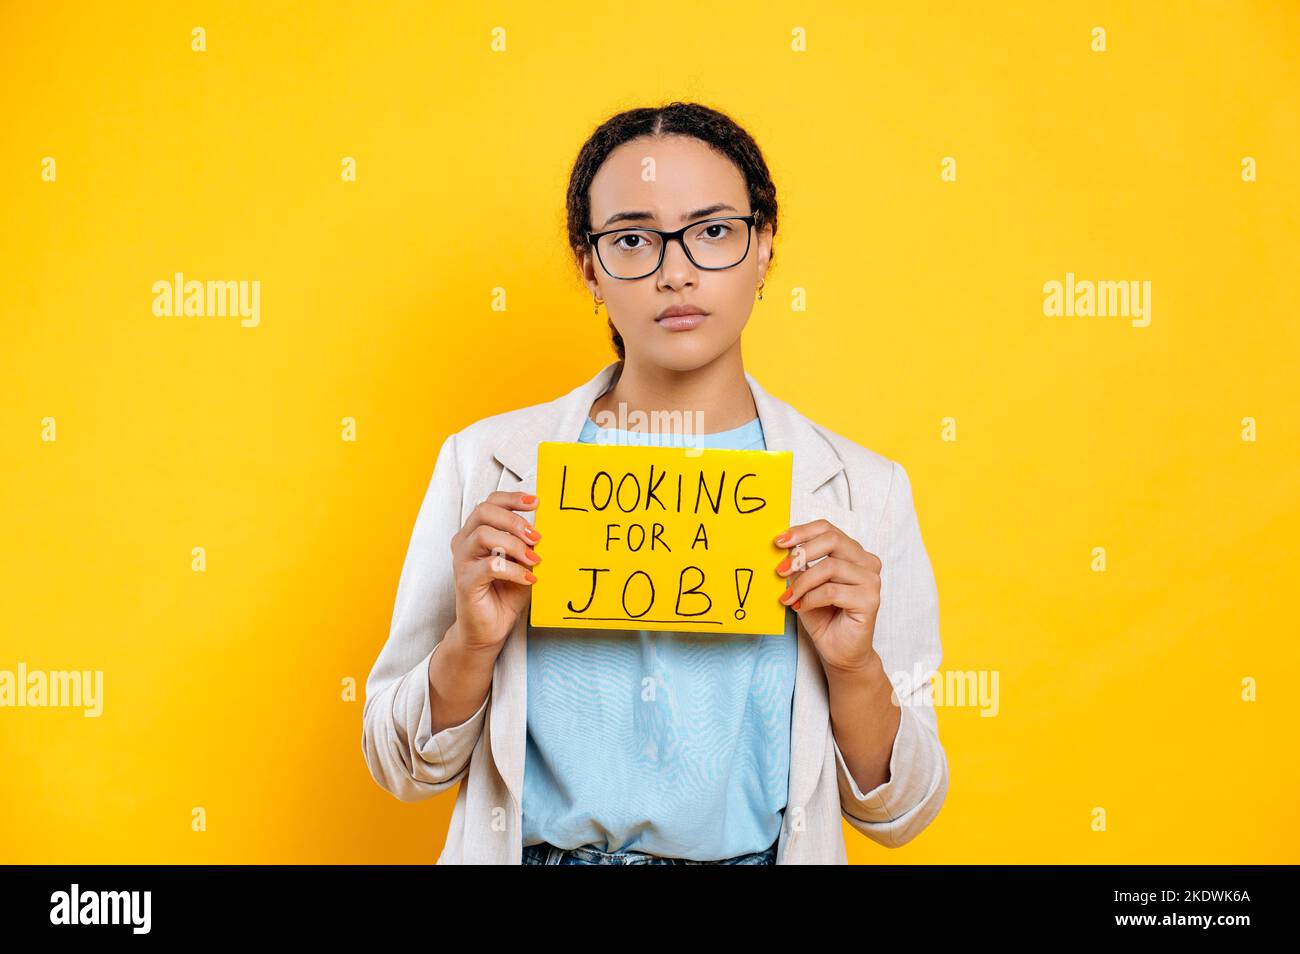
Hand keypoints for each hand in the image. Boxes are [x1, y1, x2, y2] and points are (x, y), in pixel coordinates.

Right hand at [449, 491, 541, 652]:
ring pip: (483, 534)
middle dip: (513, 519)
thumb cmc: (505, 594)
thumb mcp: (523, 564)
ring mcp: (462, 561)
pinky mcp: (465, 581)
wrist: (489, 630)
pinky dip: (513, 569)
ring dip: (514, 544)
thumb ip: (528, 545)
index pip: (490, 503)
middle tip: (536, 536)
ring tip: (534, 558)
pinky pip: (490, 566)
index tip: (536, 502)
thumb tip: (547, 530)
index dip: (512, 499)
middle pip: (484, 512)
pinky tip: (528, 579)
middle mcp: (465, 542)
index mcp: (476, 533)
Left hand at [774, 519, 881, 675]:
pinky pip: (832, 590)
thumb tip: (781, 548)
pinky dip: (810, 598)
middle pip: (832, 540)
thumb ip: (799, 565)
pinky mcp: (869, 600)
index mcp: (852, 552)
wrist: (838, 651)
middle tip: (779, 569)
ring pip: (830, 566)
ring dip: (802, 582)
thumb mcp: (804, 585)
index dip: (802, 531)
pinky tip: (800, 607)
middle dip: (801, 552)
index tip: (779, 541)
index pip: (828, 529)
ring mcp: (871, 580)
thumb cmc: (823, 616)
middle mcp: (866, 562)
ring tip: (788, 596)